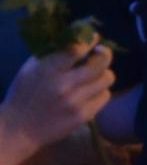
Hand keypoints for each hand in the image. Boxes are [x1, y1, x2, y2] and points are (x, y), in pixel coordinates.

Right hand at [0, 41, 114, 154]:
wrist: (20, 128)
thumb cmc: (24, 94)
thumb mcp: (30, 68)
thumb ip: (51, 54)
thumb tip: (75, 38)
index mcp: (48, 70)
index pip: (77, 49)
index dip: (89, 40)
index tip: (94, 37)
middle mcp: (65, 85)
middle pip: (100, 63)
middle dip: (104, 54)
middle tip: (100, 54)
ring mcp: (77, 102)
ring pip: (107, 79)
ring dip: (102, 74)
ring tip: (94, 74)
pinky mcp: (85, 115)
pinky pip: (105, 96)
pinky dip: (100, 91)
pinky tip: (90, 91)